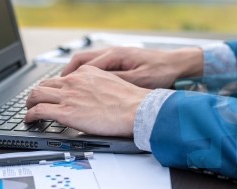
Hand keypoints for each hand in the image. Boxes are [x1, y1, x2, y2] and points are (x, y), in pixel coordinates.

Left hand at [25, 65, 150, 136]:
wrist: (135, 110)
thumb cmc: (130, 101)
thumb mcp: (111, 83)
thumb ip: (96, 85)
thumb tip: (92, 94)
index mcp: (85, 73)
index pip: (62, 77)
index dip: (54, 87)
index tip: (52, 94)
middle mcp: (73, 81)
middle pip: (45, 84)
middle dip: (37, 94)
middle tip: (35, 102)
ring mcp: (68, 96)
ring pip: (36, 94)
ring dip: (29, 103)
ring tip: (28, 111)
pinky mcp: (65, 112)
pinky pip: (38, 111)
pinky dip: (29, 115)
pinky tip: (29, 120)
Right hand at [62, 46, 202, 88]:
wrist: (177, 65)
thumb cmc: (161, 71)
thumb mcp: (138, 79)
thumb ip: (115, 81)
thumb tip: (95, 85)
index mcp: (115, 55)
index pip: (84, 64)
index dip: (71, 76)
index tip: (62, 87)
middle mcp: (113, 52)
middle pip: (82, 59)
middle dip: (68, 72)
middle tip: (59, 85)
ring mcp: (116, 56)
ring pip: (89, 62)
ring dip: (77, 73)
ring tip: (69, 86)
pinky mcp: (121, 62)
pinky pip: (98, 66)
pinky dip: (88, 74)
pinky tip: (87, 85)